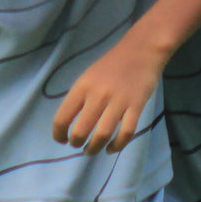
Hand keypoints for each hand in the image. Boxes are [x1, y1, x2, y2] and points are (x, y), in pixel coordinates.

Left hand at [54, 38, 164, 153]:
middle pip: (81, 131)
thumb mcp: (88, 76)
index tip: (61, 140)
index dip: (58, 134)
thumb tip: (70, 123)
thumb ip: (80, 97)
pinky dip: (117, 146)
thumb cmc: (112, 63)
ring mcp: (118, 102)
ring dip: (94, 148)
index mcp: (82, 87)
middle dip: (76, 143)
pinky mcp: (136, 106)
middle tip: (78, 145)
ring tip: (91, 150)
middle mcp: (98, 95)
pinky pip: (126, 133)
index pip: (62, 117)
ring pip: (102, 135)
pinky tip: (111, 149)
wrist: (142, 50)